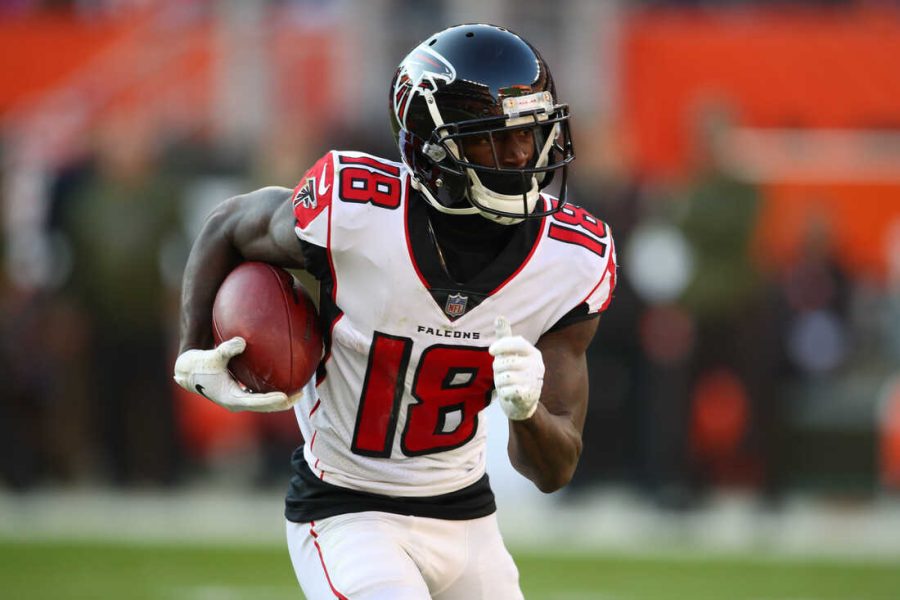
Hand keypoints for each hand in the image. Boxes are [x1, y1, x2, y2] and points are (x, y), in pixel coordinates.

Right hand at [173, 337, 300, 412]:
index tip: (286, 397)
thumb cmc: (199, 364)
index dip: (272, 401)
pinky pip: (259, 395)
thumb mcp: (212, 356)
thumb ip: (227, 349)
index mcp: (231, 399)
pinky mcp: (239, 394)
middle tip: (301, 394)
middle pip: (265, 406)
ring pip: (264, 403)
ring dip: (280, 399)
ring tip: (298, 391)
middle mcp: (237, 402)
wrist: (188, 372)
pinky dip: (271, 391)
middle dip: (283, 402)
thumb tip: (242, 341)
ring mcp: (239, 400)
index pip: (256, 402)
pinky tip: (283, 381)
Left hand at [489, 316, 543, 420]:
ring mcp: (534, 381)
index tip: (491, 351)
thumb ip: (505, 337)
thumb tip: (499, 316)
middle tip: (503, 374)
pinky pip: (507, 390)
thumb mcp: (510, 354)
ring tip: (506, 384)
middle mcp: (536, 365)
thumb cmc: (515, 374)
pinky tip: (509, 393)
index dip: (501, 345)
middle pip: (505, 362)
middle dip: (498, 369)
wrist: (523, 403)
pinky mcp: (529, 396)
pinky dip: (504, 393)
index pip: (517, 342)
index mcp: (533, 353)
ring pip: (504, 377)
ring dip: (500, 382)